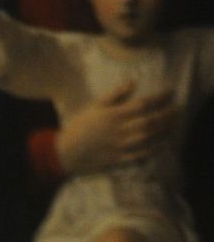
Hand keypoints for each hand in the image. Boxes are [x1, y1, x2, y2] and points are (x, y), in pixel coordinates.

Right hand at [55, 80, 175, 175]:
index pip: (143, 104)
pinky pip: (138, 156)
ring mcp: (119, 147)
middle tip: (178, 109)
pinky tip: (160, 145)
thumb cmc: (79, 127)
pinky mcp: (117, 160)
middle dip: (167, 114)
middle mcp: (120, 131)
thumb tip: (133, 81)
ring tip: (173, 124)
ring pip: (147, 138)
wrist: (64, 153)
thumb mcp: (95, 106)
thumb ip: (115, 94)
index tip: (170, 92)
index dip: (160, 98)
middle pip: (150, 121)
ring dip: (163, 131)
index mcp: (114, 115)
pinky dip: (151, 150)